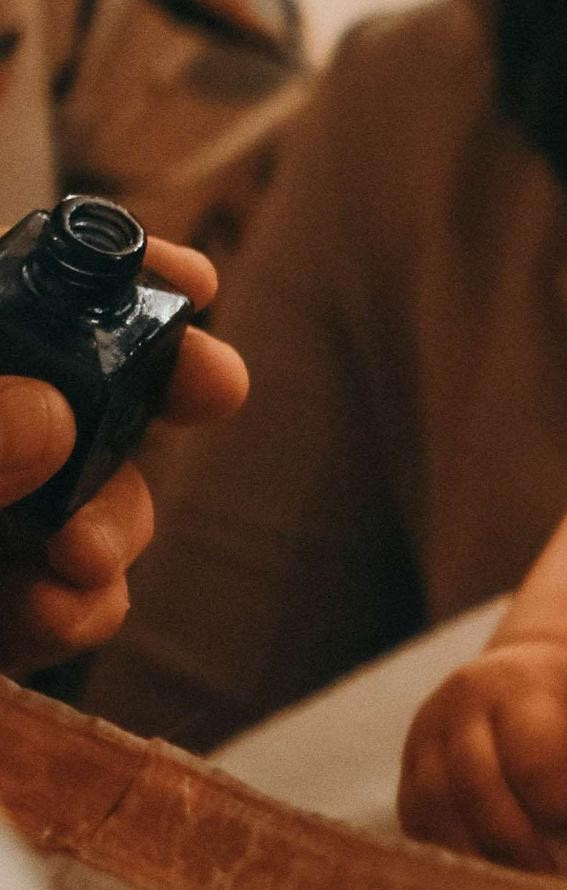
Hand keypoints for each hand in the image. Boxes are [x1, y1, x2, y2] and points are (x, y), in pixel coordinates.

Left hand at [0, 233, 246, 673]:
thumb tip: (53, 419)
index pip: (29, 299)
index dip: (115, 277)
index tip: (194, 284)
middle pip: (81, 393)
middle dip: (157, 390)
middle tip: (214, 390)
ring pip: (85, 505)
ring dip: (112, 524)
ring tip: (77, 561)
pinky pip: (58, 604)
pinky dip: (76, 610)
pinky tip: (61, 612)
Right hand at [398, 639, 566, 872]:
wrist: (522, 671)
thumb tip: (550, 831)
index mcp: (520, 687)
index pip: (533, 761)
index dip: (560, 807)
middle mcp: (463, 703)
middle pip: (477, 786)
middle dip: (515, 843)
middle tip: (547, 875)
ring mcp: (427, 731)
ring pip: (435, 804)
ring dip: (476, 853)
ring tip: (514, 879)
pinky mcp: (409, 762)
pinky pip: (415, 815)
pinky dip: (447, 849)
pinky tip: (485, 866)